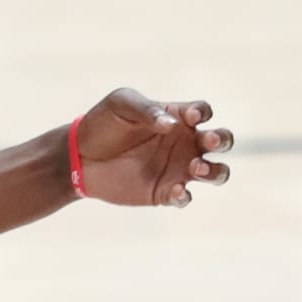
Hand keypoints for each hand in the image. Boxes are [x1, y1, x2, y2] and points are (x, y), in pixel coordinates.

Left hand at [71, 90, 232, 207]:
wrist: (78, 157)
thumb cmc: (102, 123)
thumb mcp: (121, 104)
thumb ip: (147, 110)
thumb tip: (171, 125)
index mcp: (178, 116)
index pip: (203, 112)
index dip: (203, 113)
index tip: (190, 117)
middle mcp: (184, 142)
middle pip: (221, 141)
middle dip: (222, 140)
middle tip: (209, 141)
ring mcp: (177, 168)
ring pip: (215, 173)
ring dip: (214, 171)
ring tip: (196, 168)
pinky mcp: (163, 192)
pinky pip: (184, 197)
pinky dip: (184, 196)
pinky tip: (175, 191)